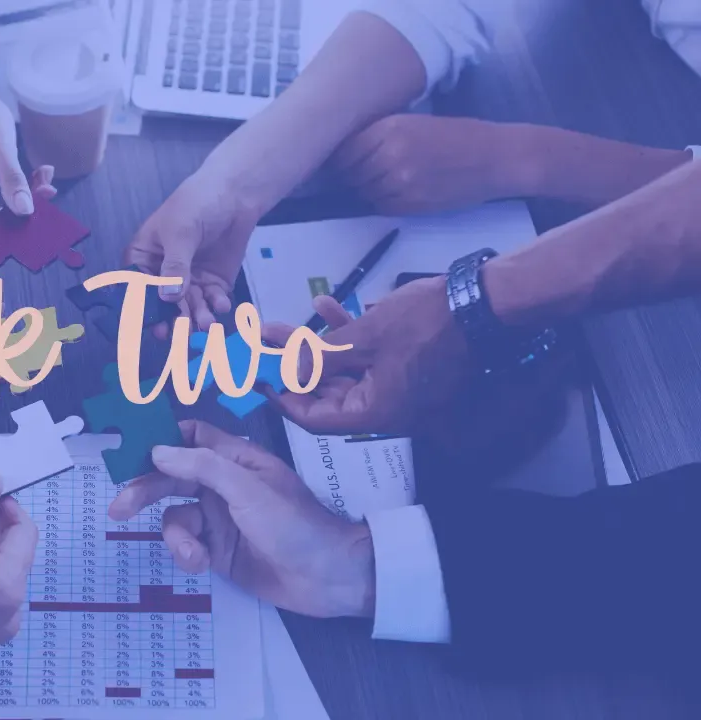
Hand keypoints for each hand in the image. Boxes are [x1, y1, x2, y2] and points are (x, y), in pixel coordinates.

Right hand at [108, 420, 374, 618]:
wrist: (327, 578)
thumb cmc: (294, 524)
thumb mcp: (248, 489)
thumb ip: (202, 467)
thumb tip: (158, 450)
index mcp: (235, 458)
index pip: (192, 436)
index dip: (162, 438)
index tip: (129, 447)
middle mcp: (223, 484)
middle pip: (171, 478)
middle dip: (145, 491)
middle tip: (118, 509)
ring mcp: (219, 518)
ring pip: (175, 516)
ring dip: (176, 536)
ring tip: (193, 554)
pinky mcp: (218, 550)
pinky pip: (187, 544)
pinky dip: (187, 554)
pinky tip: (201, 564)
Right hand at [126, 167, 263, 334]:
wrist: (235, 195)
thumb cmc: (197, 203)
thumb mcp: (181, 232)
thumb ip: (175, 266)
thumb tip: (169, 297)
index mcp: (144, 258)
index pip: (137, 287)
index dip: (142, 308)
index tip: (151, 325)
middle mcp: (163, 274)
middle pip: (163, 304)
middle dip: (172, 320)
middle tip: (180, 335)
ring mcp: (188, 280)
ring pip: (188, 307)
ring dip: (197, 317)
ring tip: (207, 323)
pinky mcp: (212, 283)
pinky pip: (211, 301)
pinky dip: (216, 306)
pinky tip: (221, 304)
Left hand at [265, 279, 473, 435]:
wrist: (483, 302)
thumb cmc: (427, 323)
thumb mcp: (364, 337)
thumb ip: (320, 356)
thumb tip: (287, 371)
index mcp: (375, 413)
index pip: (315, 420)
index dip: (283, 400)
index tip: (259, 381)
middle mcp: (385, 408)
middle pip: (325, 392)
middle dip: (292, 365)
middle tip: (265, 344)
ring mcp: (397, 387)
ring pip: (343, 370)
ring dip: (315, 346)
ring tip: (284, 323)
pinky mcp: (406, 365)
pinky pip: (367, 357)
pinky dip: (347, 336)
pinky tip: (327, 308)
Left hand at [333, 115, 533, 214]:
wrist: (495, 158)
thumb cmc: (457, 136)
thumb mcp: (414, 122)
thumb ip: (379, 136)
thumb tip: (346, 153)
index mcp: (389, 129)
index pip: (343, 151)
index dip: (337, 159)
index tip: (336, 161)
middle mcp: (389, 156)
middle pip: (349, 174)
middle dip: (350, 176)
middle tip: (357, 173)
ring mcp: (399, 183)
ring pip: (363, 192)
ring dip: (366, 189)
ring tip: (382, 180)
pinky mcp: (410, 204)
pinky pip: (381, 206)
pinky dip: (382, 201)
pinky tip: (396, 191)